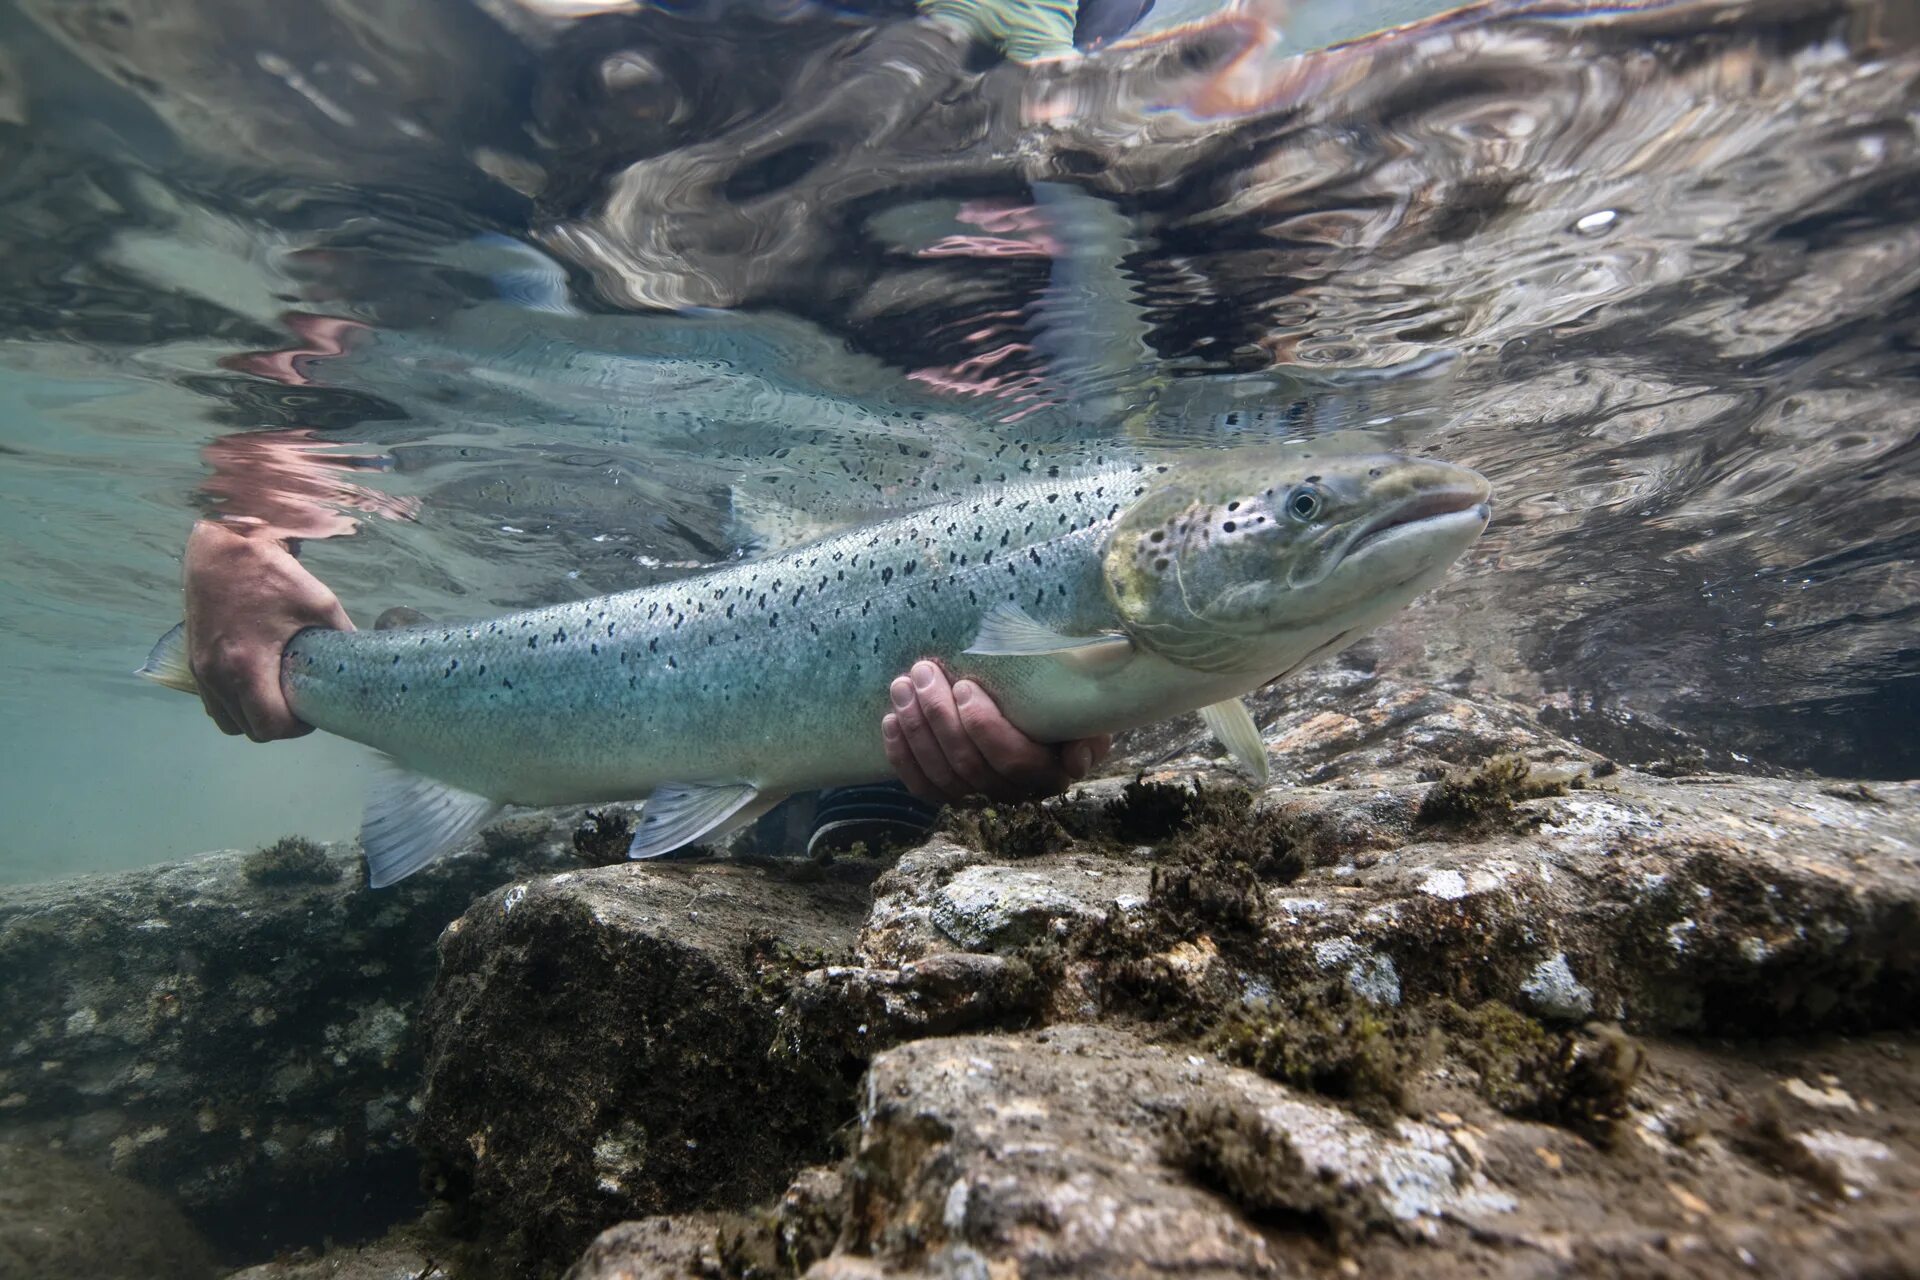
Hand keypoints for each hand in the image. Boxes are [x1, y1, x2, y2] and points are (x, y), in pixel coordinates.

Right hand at [183, 520, 353, 740]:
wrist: (224, 545)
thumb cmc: (273, 574)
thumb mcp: (321, 605)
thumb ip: (342, 638)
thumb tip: (365, 661)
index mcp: (245, 665)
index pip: (270, 725)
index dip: (296, 727)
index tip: (313, 709)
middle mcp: (216, 674)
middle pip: (249, 729)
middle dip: (277, 724)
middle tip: (299, 704)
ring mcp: (200, 670)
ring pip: (227, 720)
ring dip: (253, 716)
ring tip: (278, 695)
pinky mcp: (193, 661)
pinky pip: (213, 702)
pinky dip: (234, 703)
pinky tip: (256, 683)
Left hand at [882, 659, 1111, 805]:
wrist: (1044, 719)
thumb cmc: (1064, 709)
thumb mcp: (1086, 715)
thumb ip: (1089, 733)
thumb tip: (1077, 758)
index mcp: (1049, 772)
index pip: (1012, 758)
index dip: (983, 725)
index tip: (964, 684)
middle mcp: (1014, 792)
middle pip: (968, 764)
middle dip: (939, 715)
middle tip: (923, 671)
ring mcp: (979, 797)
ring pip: (942, 774)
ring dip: (916, 728)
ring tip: (903, 685)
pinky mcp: (951, 795)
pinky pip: (923, 786)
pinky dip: (902, 756)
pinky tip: (892, 721)